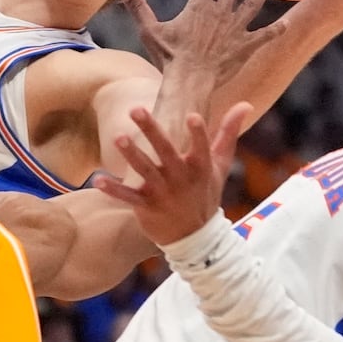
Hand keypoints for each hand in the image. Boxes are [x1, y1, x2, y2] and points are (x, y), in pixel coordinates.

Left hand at [94, 103, 248, 245]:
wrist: (195, 238)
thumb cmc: (206, 193)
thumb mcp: (220, 165)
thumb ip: (228, 133)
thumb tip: (245, 104)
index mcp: (200, 167)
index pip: (201, 147)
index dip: (198, 134)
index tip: (192, 116)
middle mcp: (180, 178)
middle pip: (165, 151)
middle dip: (151, 130)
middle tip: (135, 109)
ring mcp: (162, 193)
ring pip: (145, 170)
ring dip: (131, 154)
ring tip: (118, 138)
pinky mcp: (146, 206)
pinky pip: (127, 197)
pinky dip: (113, 190)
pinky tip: (97, 180)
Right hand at [121, 0, 284, 79]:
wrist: (190, 80)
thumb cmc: (169, 57)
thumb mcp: (150, 31)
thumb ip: (138, 8)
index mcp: (198, 7)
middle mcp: (220, 13)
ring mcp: (235, 29)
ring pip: (253, 4)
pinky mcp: (246, 46)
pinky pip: (264, 35)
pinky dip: (276, 29)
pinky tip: (287, 23)